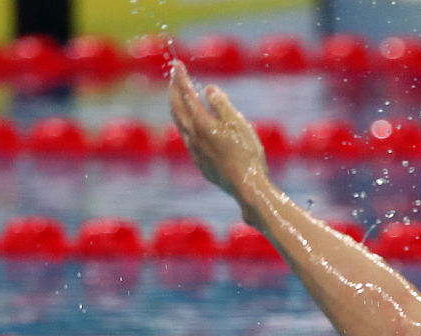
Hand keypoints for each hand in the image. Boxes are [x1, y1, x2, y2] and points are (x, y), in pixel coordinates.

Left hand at [168, 60, 267, 202]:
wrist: (246, 186)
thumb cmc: (246, 153)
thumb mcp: (238, 123)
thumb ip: (221, 104)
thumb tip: (208, 89)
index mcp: (201, 123)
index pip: (186, 94)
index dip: (180, 78)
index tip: (177, 64)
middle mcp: (192, 136)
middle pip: (176, 108)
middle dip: (174, 90)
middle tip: (174, 76)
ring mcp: (195, 151)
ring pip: (179, 124)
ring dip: (177, 107)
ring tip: (179, 99)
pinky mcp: (201, 163)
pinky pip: (187, 138)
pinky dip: (185, 124)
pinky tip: (191, 127)